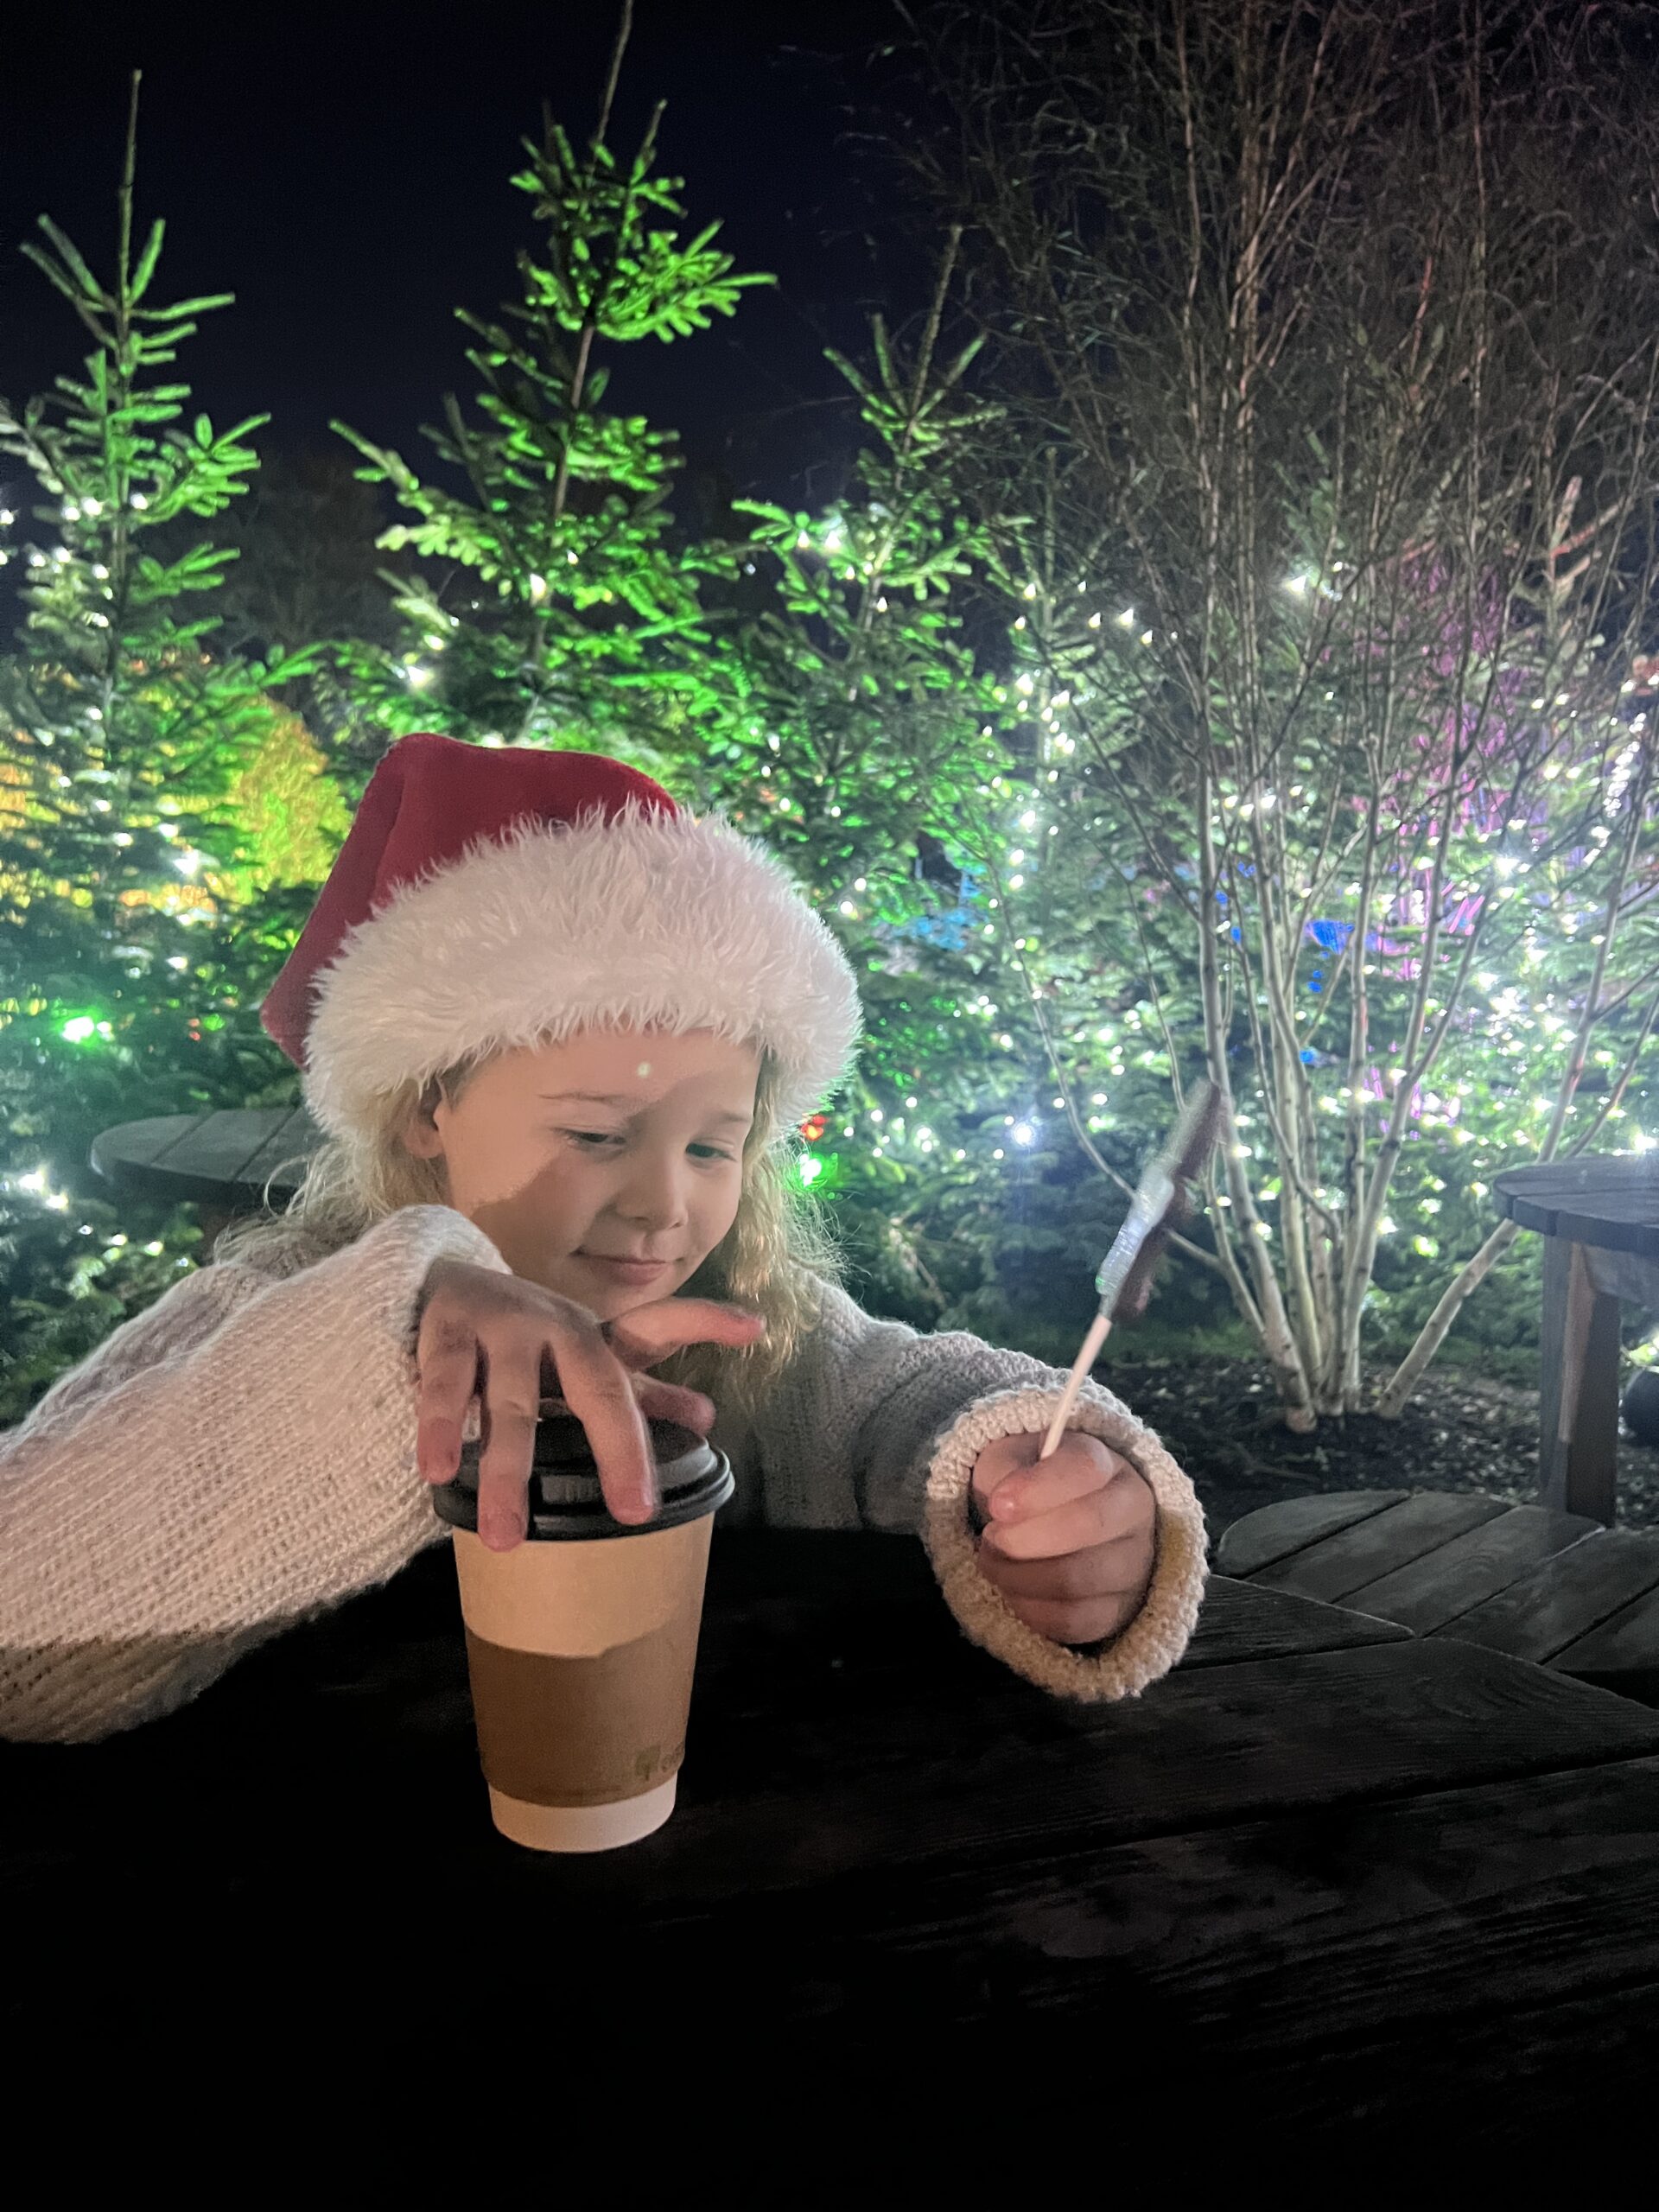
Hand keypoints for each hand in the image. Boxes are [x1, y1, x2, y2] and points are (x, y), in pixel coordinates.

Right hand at [415, 1258, 765, 1549]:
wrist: (440, 1280)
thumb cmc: (528, 1337)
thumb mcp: (587, 1361)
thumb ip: (642, 1392)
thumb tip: (708, 1417)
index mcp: (596, 1337)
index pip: (659, 1327)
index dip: (706, 1322)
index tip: (755, 1327)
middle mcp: (558, 1324)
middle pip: (597, 1385)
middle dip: (617, 1446)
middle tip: (634, 1511)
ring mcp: (502, 1325)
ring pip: (511, 1402)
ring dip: (507, 1468)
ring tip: (507, 1535)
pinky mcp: (446, 1331)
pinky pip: (444, 1385)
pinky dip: (441, 1427)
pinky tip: (439, 1469)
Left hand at [970, 1430, 1155, 1647]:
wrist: (1052, 1525)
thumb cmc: (1030, 1488)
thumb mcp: (1011, 1460)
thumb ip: (1004, 1470)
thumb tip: (1003, 1505)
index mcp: (1107, 1464)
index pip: (1085, 1468)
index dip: (1037, 1488)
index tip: (997, 1505)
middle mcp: (1132, 1510)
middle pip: (1086, 1525)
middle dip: (1022, 1538)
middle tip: (990, 1538)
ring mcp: (1134, 1563)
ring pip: (1076, 1579)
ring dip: (1019, 1576)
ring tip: (994, 1563)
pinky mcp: (1121, 1609)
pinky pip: (1074, 1620)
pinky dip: (1030, 1608)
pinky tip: (1011, 1590)